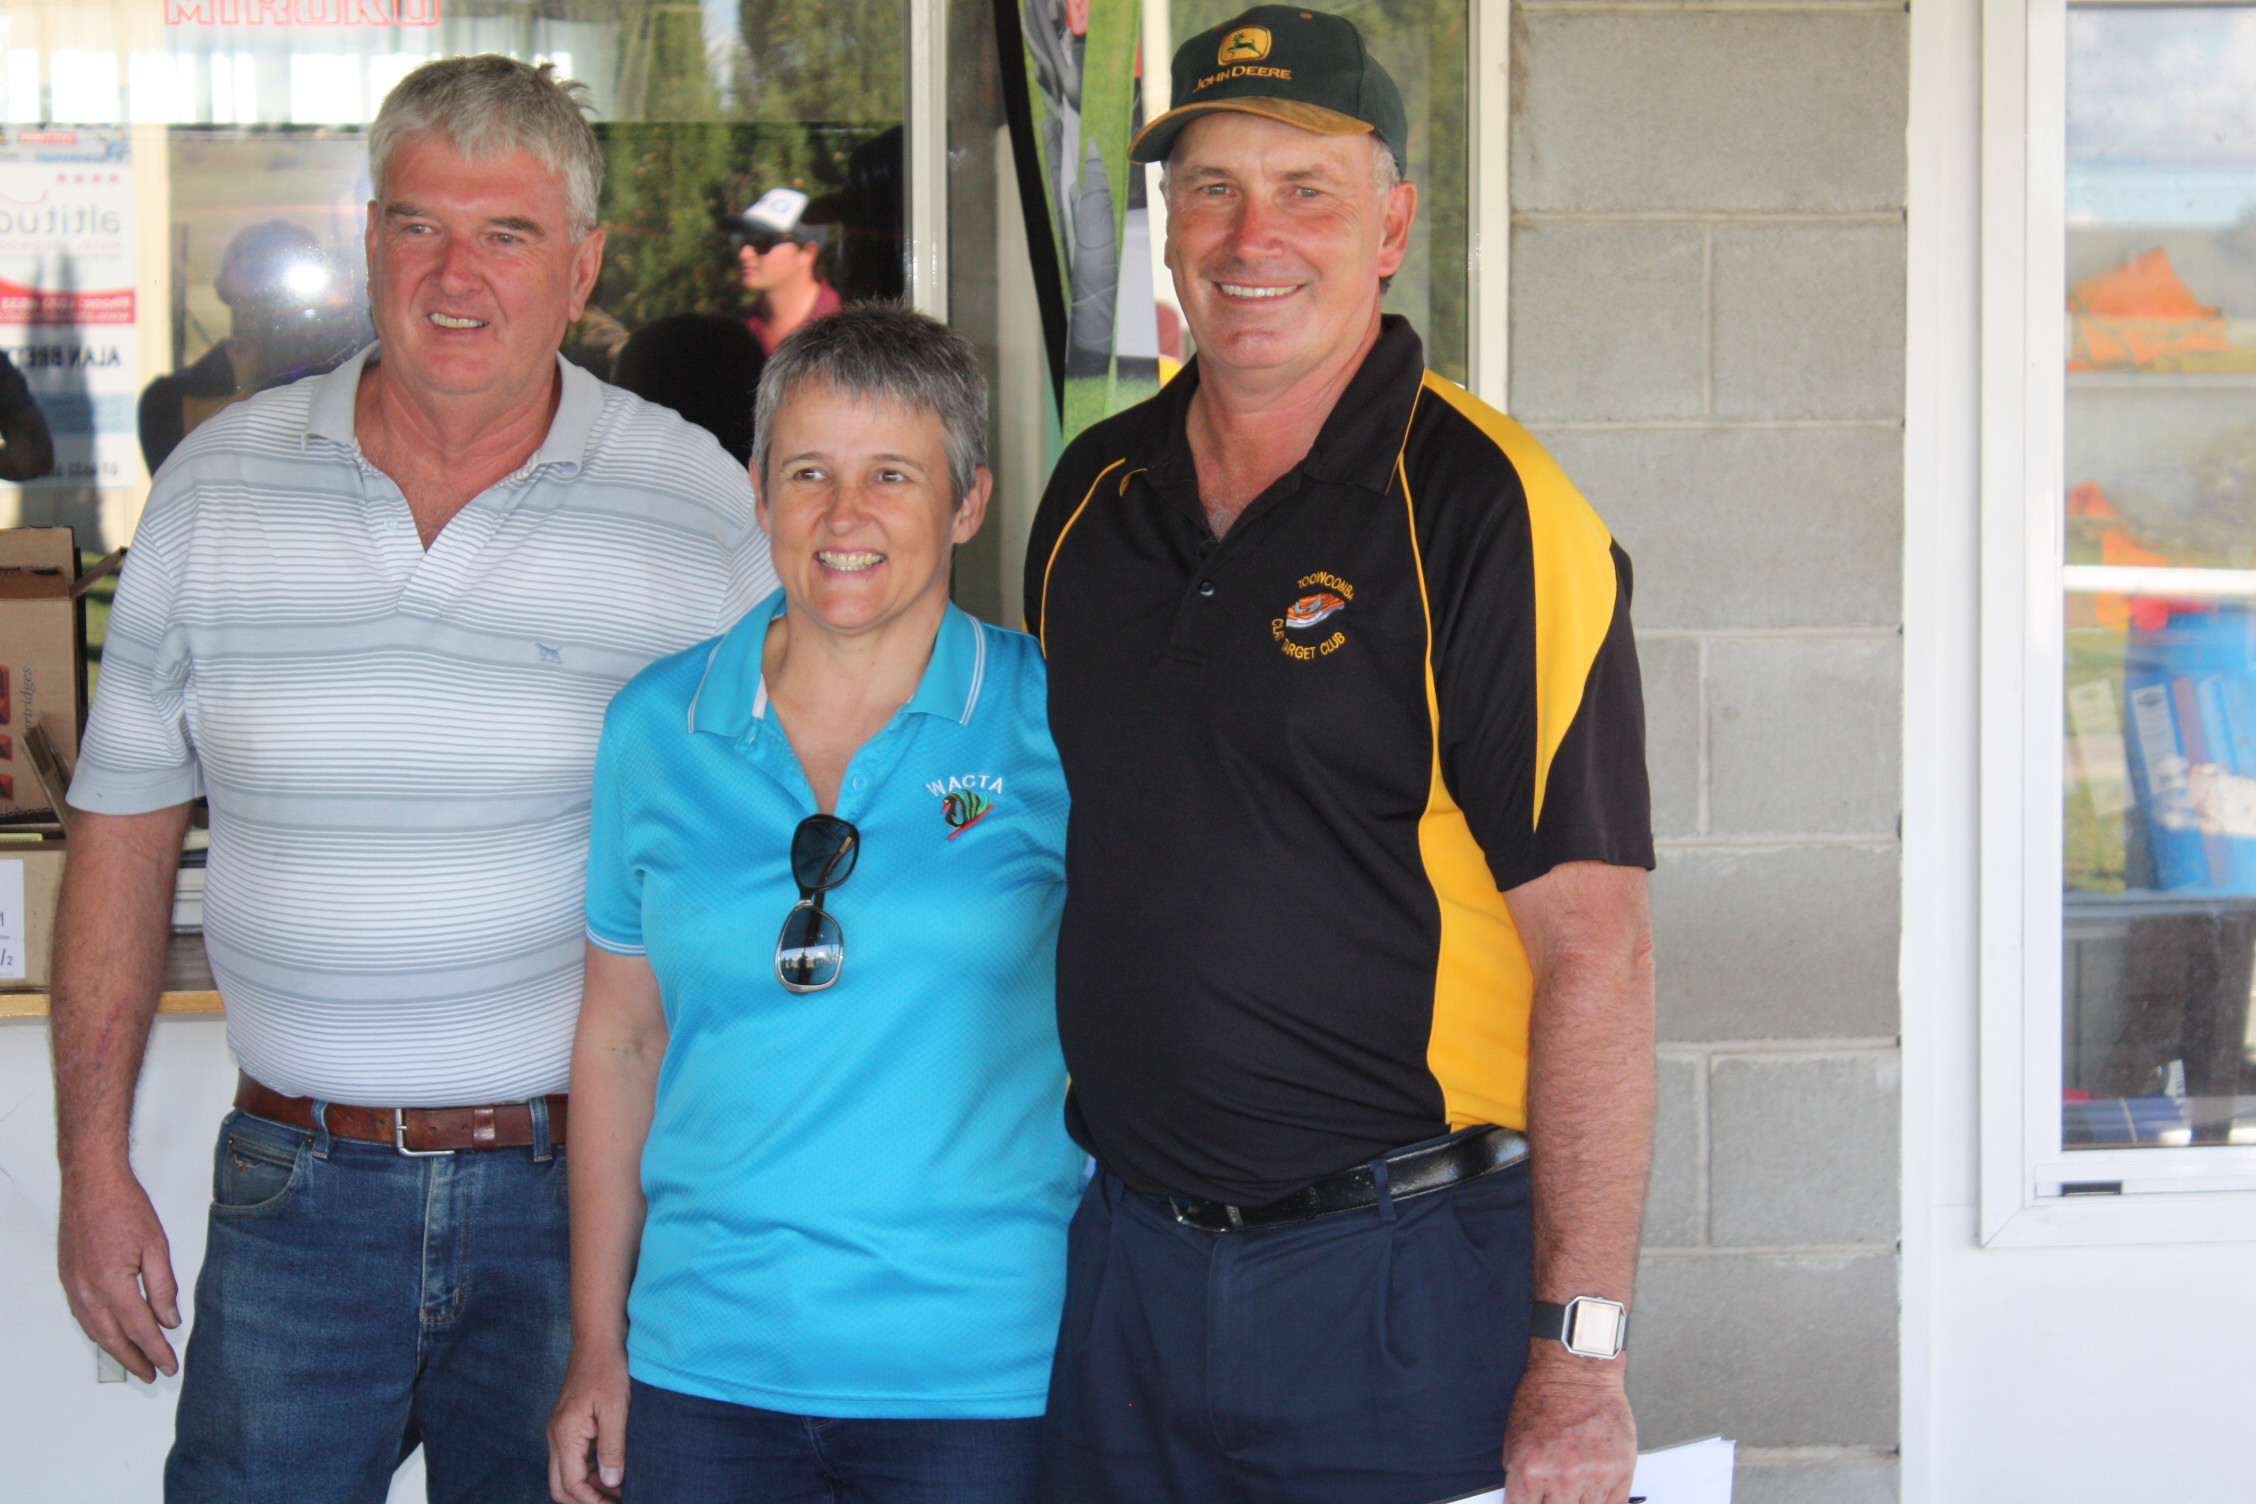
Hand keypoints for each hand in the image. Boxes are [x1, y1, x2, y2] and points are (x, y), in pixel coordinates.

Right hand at [57, 1166, 179, 1381]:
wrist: (91, 1184)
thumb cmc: (123, 1207)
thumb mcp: (156, 1246)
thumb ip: (163, 1287)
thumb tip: (168, 1319)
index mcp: (113, 1285)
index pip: (140, 1330)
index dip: (156, 1351)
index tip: (168, 1366)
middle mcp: (89, 1292)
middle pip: (114, 1338)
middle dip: (135, 1360)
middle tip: (152, 1374)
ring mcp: (75, 1287)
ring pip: (96, 1331)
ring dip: (115, 1350)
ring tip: (134, 1362)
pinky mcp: (69, 1279)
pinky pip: (84, 1316)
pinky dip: (99, 1332)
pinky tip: (110, 1335)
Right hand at [549, 1340, 630, 1503]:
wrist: (597, 1341)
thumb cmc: (607, 1370)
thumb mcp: (616, 1409)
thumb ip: (612, 1447)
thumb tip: (612, 1483)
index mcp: (565, 1435)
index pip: (571, 1485)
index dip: (593, 1502)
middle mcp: (556, 1437)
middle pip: (561, 1487)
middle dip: (586, 1501)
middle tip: (617, 1502)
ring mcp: (561, 1432)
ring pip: (567, 1475)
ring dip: (590, 1488)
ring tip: (620, 1491)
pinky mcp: (570, 1427)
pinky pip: (574, 1460)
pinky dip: (590, 1472)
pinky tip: (614, 1471)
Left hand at [1502, 1362, 1636, 1503]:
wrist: (1578, 1371)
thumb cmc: (1545, 1396)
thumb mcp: (1514, 1437)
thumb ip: (1518, 1476)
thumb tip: (1523, 1500)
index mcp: (1530, 1470)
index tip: (1532, 1503)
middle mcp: (1562, 1477)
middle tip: (1555, 1492)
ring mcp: (1594, 1476)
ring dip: (1578, 1503)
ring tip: (1575, 1488)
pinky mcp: (1620, 1471)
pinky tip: (1594, 1494)